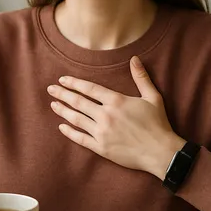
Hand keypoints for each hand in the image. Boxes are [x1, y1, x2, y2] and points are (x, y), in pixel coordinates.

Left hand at [47, 56, 184, 177]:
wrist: (160, 152)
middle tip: (50, 89)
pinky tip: (61, 126)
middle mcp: (106, 115)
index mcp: (117, 101)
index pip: (89, 89)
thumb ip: (141, 78)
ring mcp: (102, 132)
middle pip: (78, 102)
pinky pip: (80, 139)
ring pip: (76, 119)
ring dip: (63, 111)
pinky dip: (69, 132)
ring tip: (52, 105)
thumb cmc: (158, 124)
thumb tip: (134, 58)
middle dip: (62, 94)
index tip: (63, 80)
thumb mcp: (152, 97)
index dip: (74, 83)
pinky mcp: (101, 148)